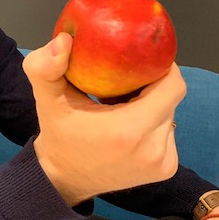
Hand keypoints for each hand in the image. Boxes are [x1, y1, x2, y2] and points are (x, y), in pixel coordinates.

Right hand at [22, 32, 185, 205]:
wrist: (63, 179)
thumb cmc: (59, 136)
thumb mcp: (47, 99)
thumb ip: (45, 68)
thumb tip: (63, 40)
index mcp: (130, 130)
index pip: (173, 86)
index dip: (163, 67)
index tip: (141, 59)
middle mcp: (152, 149)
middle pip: (170, 99)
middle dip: (152, 85)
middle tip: (125, 81)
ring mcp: (162, 162)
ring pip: (170, 115)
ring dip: (152, 105)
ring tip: (124, 105)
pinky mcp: (166, 169)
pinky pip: (168, 133)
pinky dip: (153, 124)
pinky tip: (129, 126)